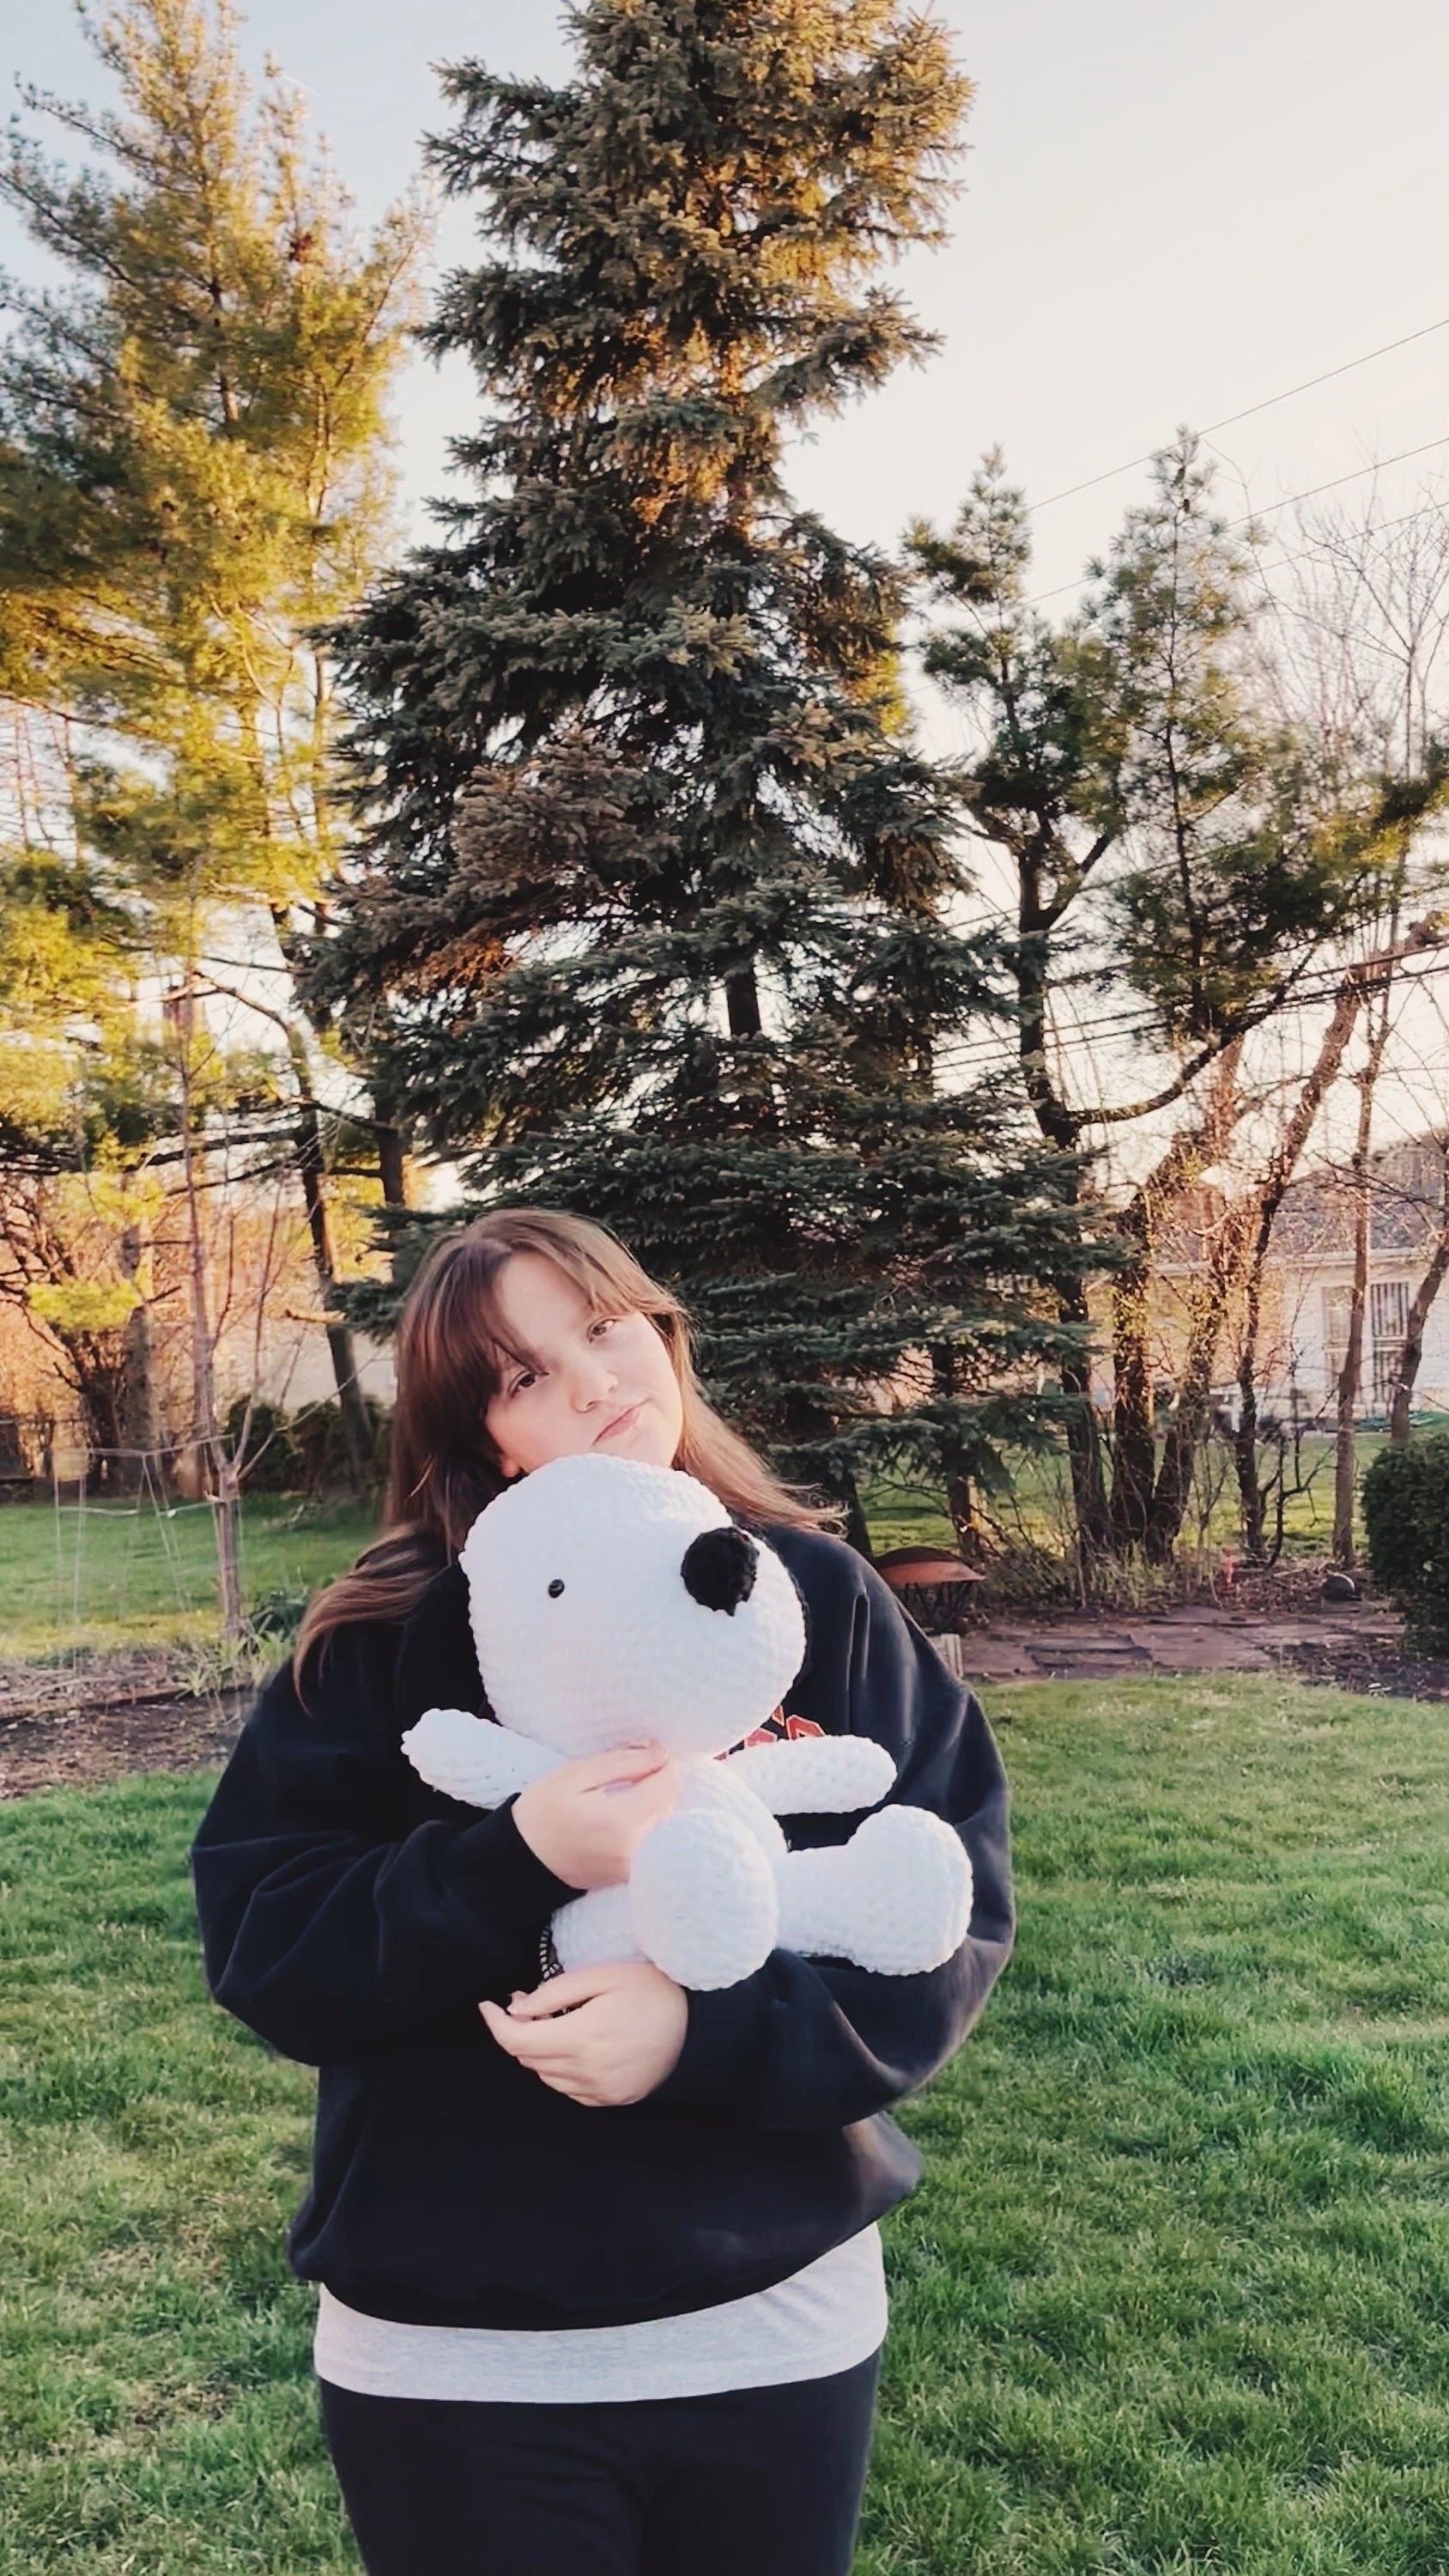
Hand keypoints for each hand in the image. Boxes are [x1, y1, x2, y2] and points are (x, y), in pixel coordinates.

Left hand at [479, 1960, 688, 2106]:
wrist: (698, 2026)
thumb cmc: (651, 1991)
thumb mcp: (603, 1976)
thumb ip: (555, 1992)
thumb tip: (517, 2008)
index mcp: (582, 2037)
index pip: (517, 2041)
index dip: (496, 2024)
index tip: (488, 2006)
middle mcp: (586, 2071)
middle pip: (528, 2059)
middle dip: (518, 2032)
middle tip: (527, 2005)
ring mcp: (599, 2091)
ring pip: (545, 2075)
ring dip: (538, 2050)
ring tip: (554, 2021)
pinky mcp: (610, 2100)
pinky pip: (567, 2089)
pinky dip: (559, 2068)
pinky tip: (575, 2044)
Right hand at [513, 1743, 678, 1890]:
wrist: (521, 1860)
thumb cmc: (542, 1812)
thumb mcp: (575, 1775)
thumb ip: (623, 1763)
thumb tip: (661, 1753)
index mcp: (622, 1822)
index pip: (666, 1785)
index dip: (663, 1761)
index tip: (650, 1748)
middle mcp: (635, 1849)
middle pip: (670, 1804)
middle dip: (662, 1779)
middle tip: (639, 1763)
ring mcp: (633, 1866)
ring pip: (666, 1822)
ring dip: (657, 1799)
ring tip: (634, 1784)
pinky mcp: (628, 1874)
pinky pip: (654, 1840)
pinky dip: (650, 1820)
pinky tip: (631, 1808)